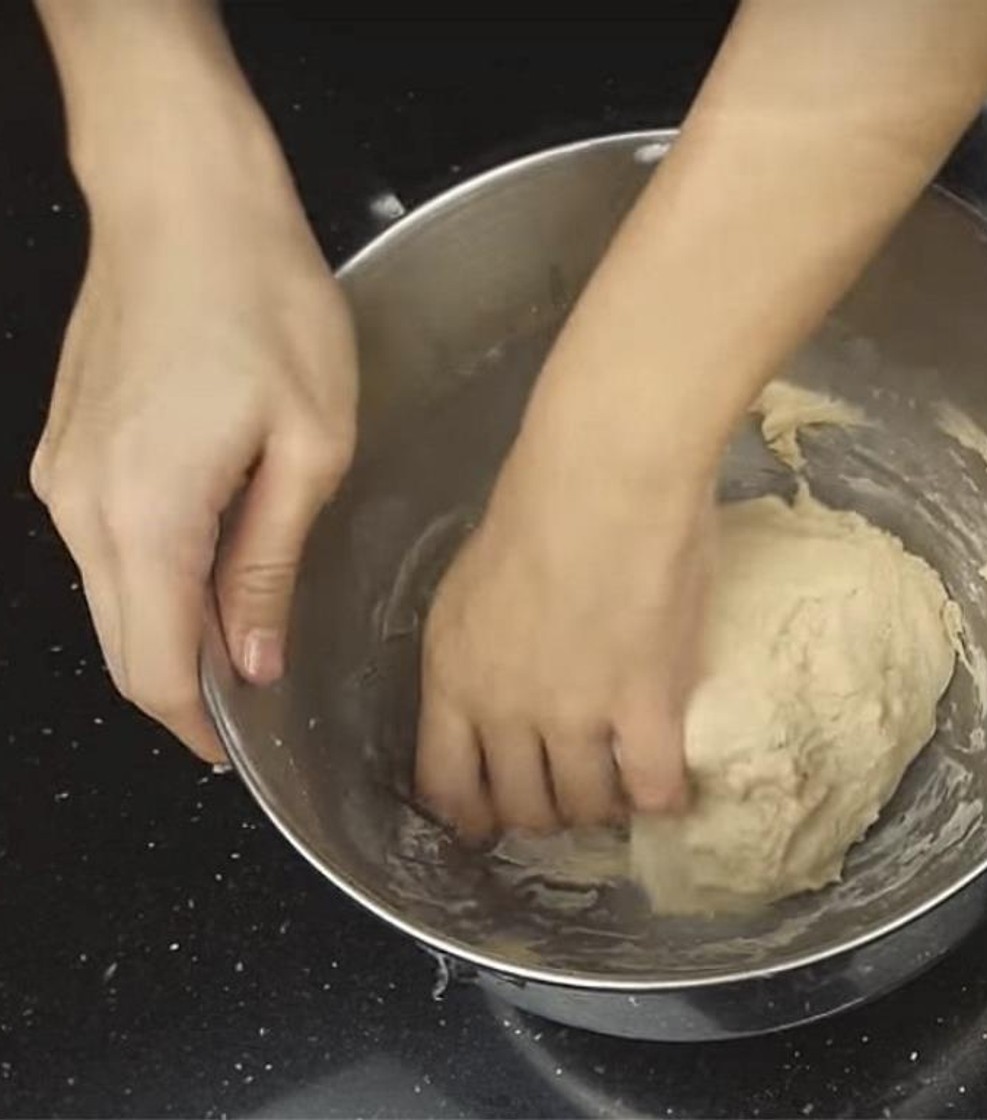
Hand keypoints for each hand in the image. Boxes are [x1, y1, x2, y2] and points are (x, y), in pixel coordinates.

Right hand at [30, 162, 355, 761]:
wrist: (185, 199)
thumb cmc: (264, 302)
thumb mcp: (309, 445)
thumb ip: (269, 563)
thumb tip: (253, 660)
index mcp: (148, 515)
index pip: (155, 668)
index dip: (198, 724)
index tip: (243, 745)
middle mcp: (83, 507)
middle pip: (121, 645)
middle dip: (182, 689)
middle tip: (253, 698)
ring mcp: (62, 475)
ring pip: (109, 598)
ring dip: (167, 630)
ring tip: (246, 627)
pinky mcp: (65, 448)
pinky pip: (103, 546)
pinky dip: (149, 575)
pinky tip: (208, 559)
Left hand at [415, 429, 711, 836]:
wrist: (605, 477)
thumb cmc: (541, 501)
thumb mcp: (471, 582)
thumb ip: (479, 646)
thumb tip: (506, 673)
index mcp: (453, 675)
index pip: (445, 784)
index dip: (469, 815)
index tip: (487, 820)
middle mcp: (505, 709)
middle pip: (519, 806)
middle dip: (541, 813)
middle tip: (567, 797)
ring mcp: (575, 715)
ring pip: (584, 805)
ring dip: (601, 807)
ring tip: (619, 789)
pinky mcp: (645, 706)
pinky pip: (652, 788)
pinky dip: (661, 799)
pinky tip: (669, 790)